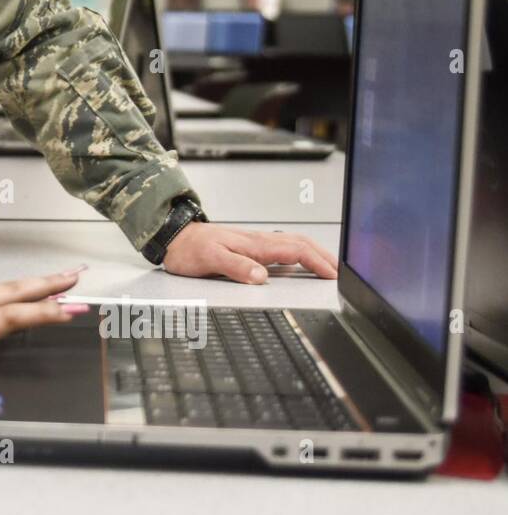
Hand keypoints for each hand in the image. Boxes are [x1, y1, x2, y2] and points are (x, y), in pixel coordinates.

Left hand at [162, 223, 337, 283]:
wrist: (173, 237)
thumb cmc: (189, 248)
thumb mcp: (210, 259)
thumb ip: (236, 268)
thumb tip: (261, 277)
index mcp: (255, 244)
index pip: (296, 250)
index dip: (317, 262)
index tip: (333, 275)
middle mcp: (258, 242)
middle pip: (300, 244)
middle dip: (323, 257)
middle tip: (340, 272)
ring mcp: (254, 244)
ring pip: (292, 244)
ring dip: (313, 254)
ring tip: (327, 267)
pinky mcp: (248, 248)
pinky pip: (281, 249)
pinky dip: (298, 255)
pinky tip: (298, 264)